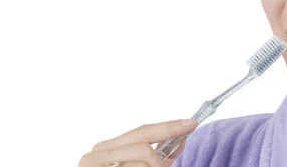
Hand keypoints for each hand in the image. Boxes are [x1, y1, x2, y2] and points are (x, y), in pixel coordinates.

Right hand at [79, 118, 196, 166]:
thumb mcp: (138, 166)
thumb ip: (158, 155)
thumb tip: (181, 141)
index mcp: (108, 147)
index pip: (143, 131)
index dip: (169, 127)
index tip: (191, 124)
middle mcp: (98, 153)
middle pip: (144, 147)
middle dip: (160, 159)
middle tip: (170, 165)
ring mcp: (95, 165)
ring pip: (144, 162)